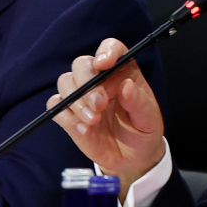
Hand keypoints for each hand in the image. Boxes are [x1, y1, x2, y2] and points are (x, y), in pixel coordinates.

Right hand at [47, 39, 164, 200]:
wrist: (132, 158)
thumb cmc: (143, 131)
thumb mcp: (149, 119)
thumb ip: (139, 103)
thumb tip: (127, 86)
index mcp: (122, 72)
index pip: (111, 49)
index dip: (106, 52)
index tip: (103, 64)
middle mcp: (100, 79)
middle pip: (82, 64)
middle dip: (87, 83)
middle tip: (99, 105)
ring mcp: (82, 95)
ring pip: (65, 82)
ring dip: (77, 102)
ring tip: (94, 121)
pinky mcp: (69, 114)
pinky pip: (56, 106)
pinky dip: (66, 117)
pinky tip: (84, 130)